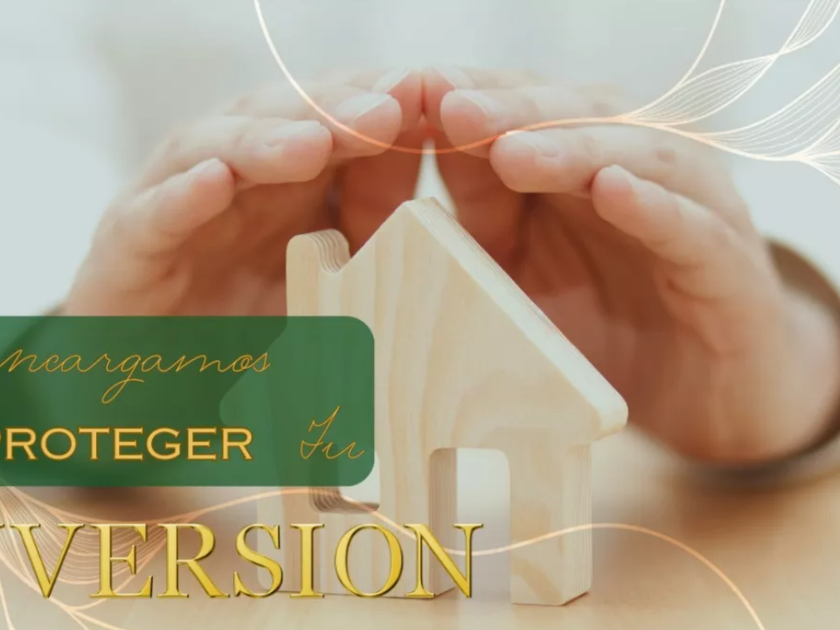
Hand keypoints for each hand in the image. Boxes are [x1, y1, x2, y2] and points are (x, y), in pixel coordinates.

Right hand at [66, 68, 422, 315]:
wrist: (167, 379)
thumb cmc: (259, 327)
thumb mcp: (334, 286)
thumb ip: (374, 241)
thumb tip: (439, 203)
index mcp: (296, 181)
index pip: (338, 121)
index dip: (377, 105)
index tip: (428, 96)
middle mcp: (241, 178)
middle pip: (284, 122)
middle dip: (335, 111)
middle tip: (385, 108)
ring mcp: (182, 206)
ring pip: (216, 151)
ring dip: (264, 143)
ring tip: (313, 142)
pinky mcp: (130, 248)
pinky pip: (153, 216)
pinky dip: (180, 198)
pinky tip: (212, 182)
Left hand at [422, 67, 839, 464]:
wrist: (700, 394)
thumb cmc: (598, 333)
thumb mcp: (518, 281)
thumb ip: (477, 225)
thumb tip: (408, 178)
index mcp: (572, 173)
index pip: (521, 116)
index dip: (474, 100)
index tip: (417, 90)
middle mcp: (630, 173)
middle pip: (575, 119)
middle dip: (512, 110)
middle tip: (454, 106)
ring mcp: (686, 211)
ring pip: (637, 156)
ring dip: (573, 149)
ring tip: (514, 150)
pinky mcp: (728, 266)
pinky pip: (693, 228)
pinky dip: (656, 208)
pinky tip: (614, 191)